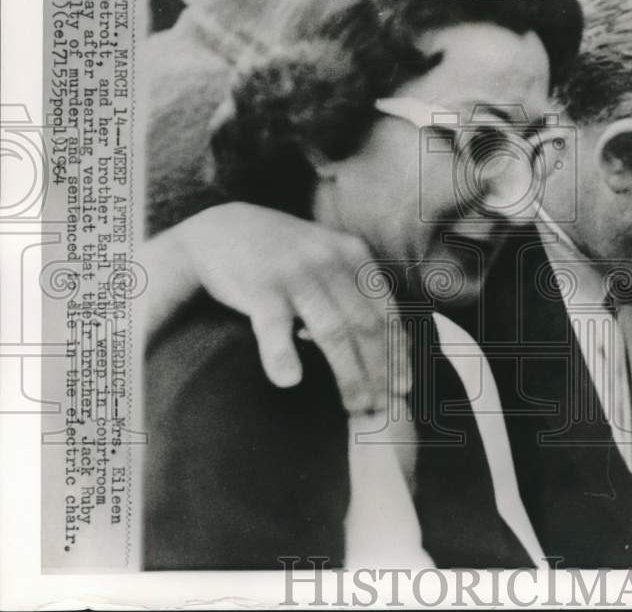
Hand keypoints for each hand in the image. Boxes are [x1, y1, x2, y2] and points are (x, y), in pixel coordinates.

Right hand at [165, 203, 403, 410]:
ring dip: (349, 373)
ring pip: (333, 331)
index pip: (386, 311)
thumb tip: (390, 342)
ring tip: (356, 406)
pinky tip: (289, 380)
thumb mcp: (327, 259)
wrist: (223, 227)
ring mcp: (296, 273)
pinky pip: (274, 325)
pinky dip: (282, 353)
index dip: (398, 352)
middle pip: (366, 325)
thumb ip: (355, 291)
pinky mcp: (259, 286)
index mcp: (353, 255)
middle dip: (380, 371)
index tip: (405, 387)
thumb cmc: (284, 255)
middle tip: (384, 408)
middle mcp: (330, 261)